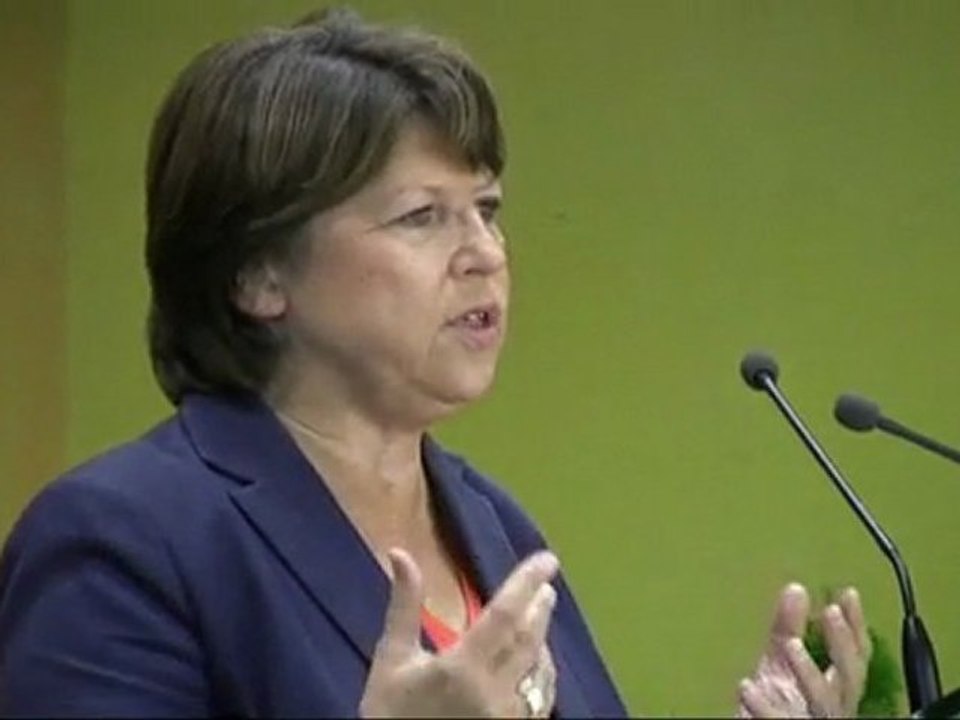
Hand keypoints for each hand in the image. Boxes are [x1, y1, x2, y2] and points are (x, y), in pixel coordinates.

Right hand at [359, 548, 558, 717]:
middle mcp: (494, 692)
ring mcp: (509, 717)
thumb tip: (400, 553)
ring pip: (540, 669)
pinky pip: (541, 698)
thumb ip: (403, 606)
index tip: (546, 559)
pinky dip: (542, 672)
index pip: (505, 614)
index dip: (527, 582)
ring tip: (541, 614)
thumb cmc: (390, 716)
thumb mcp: (391, 660)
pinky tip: (538, 661)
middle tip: (546, 582)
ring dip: (542, 638)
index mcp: (462, 668)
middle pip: (529, 639)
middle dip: (539, 607)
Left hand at [737, 583, 871, 717]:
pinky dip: (765, 706)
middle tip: (830, 611)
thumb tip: (796, 589)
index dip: (856, 626)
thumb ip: (787, 629)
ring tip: (790, 644)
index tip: (848, 593)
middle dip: (844, 644)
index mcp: (835, 690)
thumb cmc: (775, 705)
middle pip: (850, 678)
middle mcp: (833, 707)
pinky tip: (745, 686)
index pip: (856, 657)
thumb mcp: (779, 663)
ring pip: (824, 702)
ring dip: (809, 671)